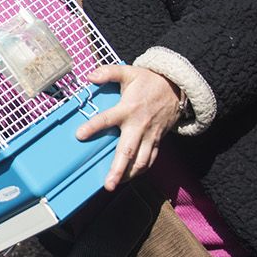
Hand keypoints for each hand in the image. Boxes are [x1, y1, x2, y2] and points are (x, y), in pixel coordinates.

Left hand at [76, 64, 183, 190]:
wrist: (177, 87)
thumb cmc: (149, 80)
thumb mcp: (128, 71)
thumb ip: (108, 72)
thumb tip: (89, 76)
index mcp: (128, 108)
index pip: (107, 119)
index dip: (94, 127)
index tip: (79, 135)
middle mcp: (138, 126)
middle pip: (128, 151)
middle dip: (118, 169)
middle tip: (108, 184)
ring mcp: (150, 135)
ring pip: (141, 160)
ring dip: (129, 174)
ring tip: (116, 185)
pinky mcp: (157, 140)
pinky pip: (151, 159)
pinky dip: (142, 170)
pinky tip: (131, 177)